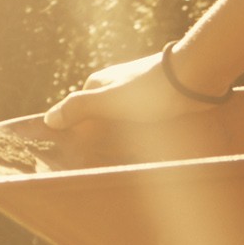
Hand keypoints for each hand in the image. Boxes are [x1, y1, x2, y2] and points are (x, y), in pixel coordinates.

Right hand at [47, 51, 228, 162]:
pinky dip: (134, 140)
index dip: (71, 134)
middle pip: (97, 120)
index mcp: (98, 84)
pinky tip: (138, 155)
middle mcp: (114, 88)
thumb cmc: (150, 90)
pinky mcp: (154, 103)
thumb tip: (49, 119)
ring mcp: (134, 95)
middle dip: (94, 141)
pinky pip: (137, 126)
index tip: (69, 158)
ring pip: (117, 124)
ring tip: (114, 166)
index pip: (75, 113)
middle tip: (93, 167)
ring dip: (115, 143)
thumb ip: (79, 108)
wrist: (194, 77)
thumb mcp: (109, 100)